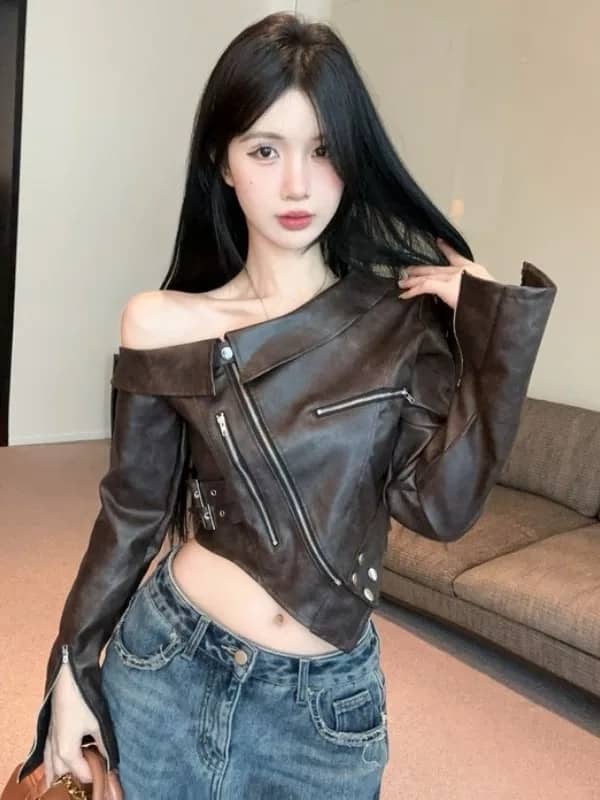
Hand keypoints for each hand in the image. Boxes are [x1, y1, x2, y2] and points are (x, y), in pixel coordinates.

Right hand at [43, 662, 108, 789]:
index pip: (82, 775)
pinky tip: (64, 758)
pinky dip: (54, 762)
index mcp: (66, 751)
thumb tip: (112, 762)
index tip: (110, 772)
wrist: (67, 675)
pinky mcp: (48, 731)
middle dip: (78, 775)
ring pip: (52, 767)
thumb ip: (105, 746)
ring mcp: (49, 740)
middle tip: (96, 768)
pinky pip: (48, 755)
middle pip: (64, 774)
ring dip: (64, 771)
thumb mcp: (99, 723)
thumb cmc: (83, 699)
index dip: (97, 775)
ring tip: (81, 768)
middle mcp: (54, 749)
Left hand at [397, 238, 496, 309]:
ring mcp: (452, 278)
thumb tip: (467, 294)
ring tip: (401, 283)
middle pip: (435, 268)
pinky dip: (414, 291)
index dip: (446, 249)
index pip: (456, 257)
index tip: (439, 242)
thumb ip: (475, 288)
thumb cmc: (493, 299)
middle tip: (407, 269)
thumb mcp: (488, 290)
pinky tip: (405, 294)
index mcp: (472, 269)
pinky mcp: (445, 287)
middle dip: (420, 269)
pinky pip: (425, 287)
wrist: (495, 303)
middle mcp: (460, 270)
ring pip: (427, 276)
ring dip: (413, 280)